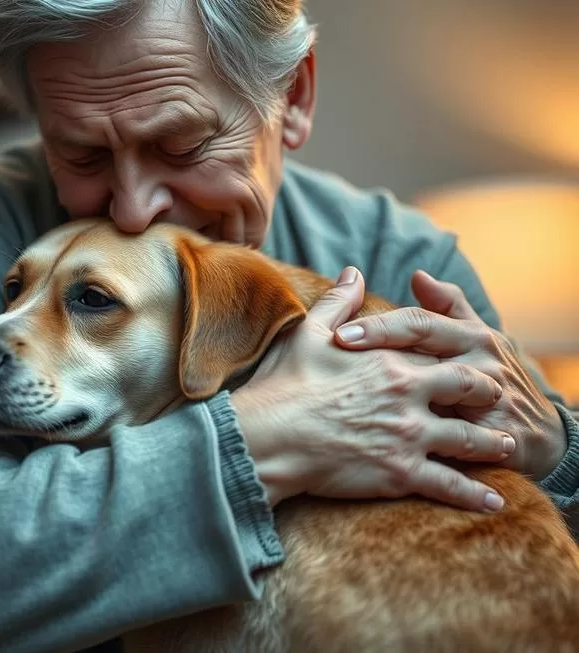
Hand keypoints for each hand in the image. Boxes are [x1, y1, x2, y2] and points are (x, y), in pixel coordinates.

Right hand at [232, 267, 513, 512]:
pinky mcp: (401, 473)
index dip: (457, 356)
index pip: (439, 354)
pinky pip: (450, 486)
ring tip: (507, 446)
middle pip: (467, 391)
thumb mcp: (309, 333)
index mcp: (390, 362)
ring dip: (492, 443)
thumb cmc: (284, 384)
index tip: (465, 361)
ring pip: (469, 440)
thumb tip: (354, 273)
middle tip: (497, 399)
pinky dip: (476, 494)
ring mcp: (409, 436)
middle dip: (486, 394)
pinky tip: (493, 500)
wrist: (268, 435)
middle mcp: (409, 396)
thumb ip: (338, 301)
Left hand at [334, 269, 567, 480]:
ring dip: (393, 396)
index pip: (419, 323)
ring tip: (352, 399)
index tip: (339, 334)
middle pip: (423, 352)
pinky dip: (420, 438)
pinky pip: (452, 438)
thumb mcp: (474, 339)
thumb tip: (417, 275)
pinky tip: (380, 440)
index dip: (379, 327)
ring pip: (436, 394)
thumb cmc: (491, 378)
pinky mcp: (494, 438)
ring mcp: (489, 399)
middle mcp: (481, 361)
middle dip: (378, 351)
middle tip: (335, 354)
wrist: (539, 435)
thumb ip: (446, 307)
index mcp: (470, 335)